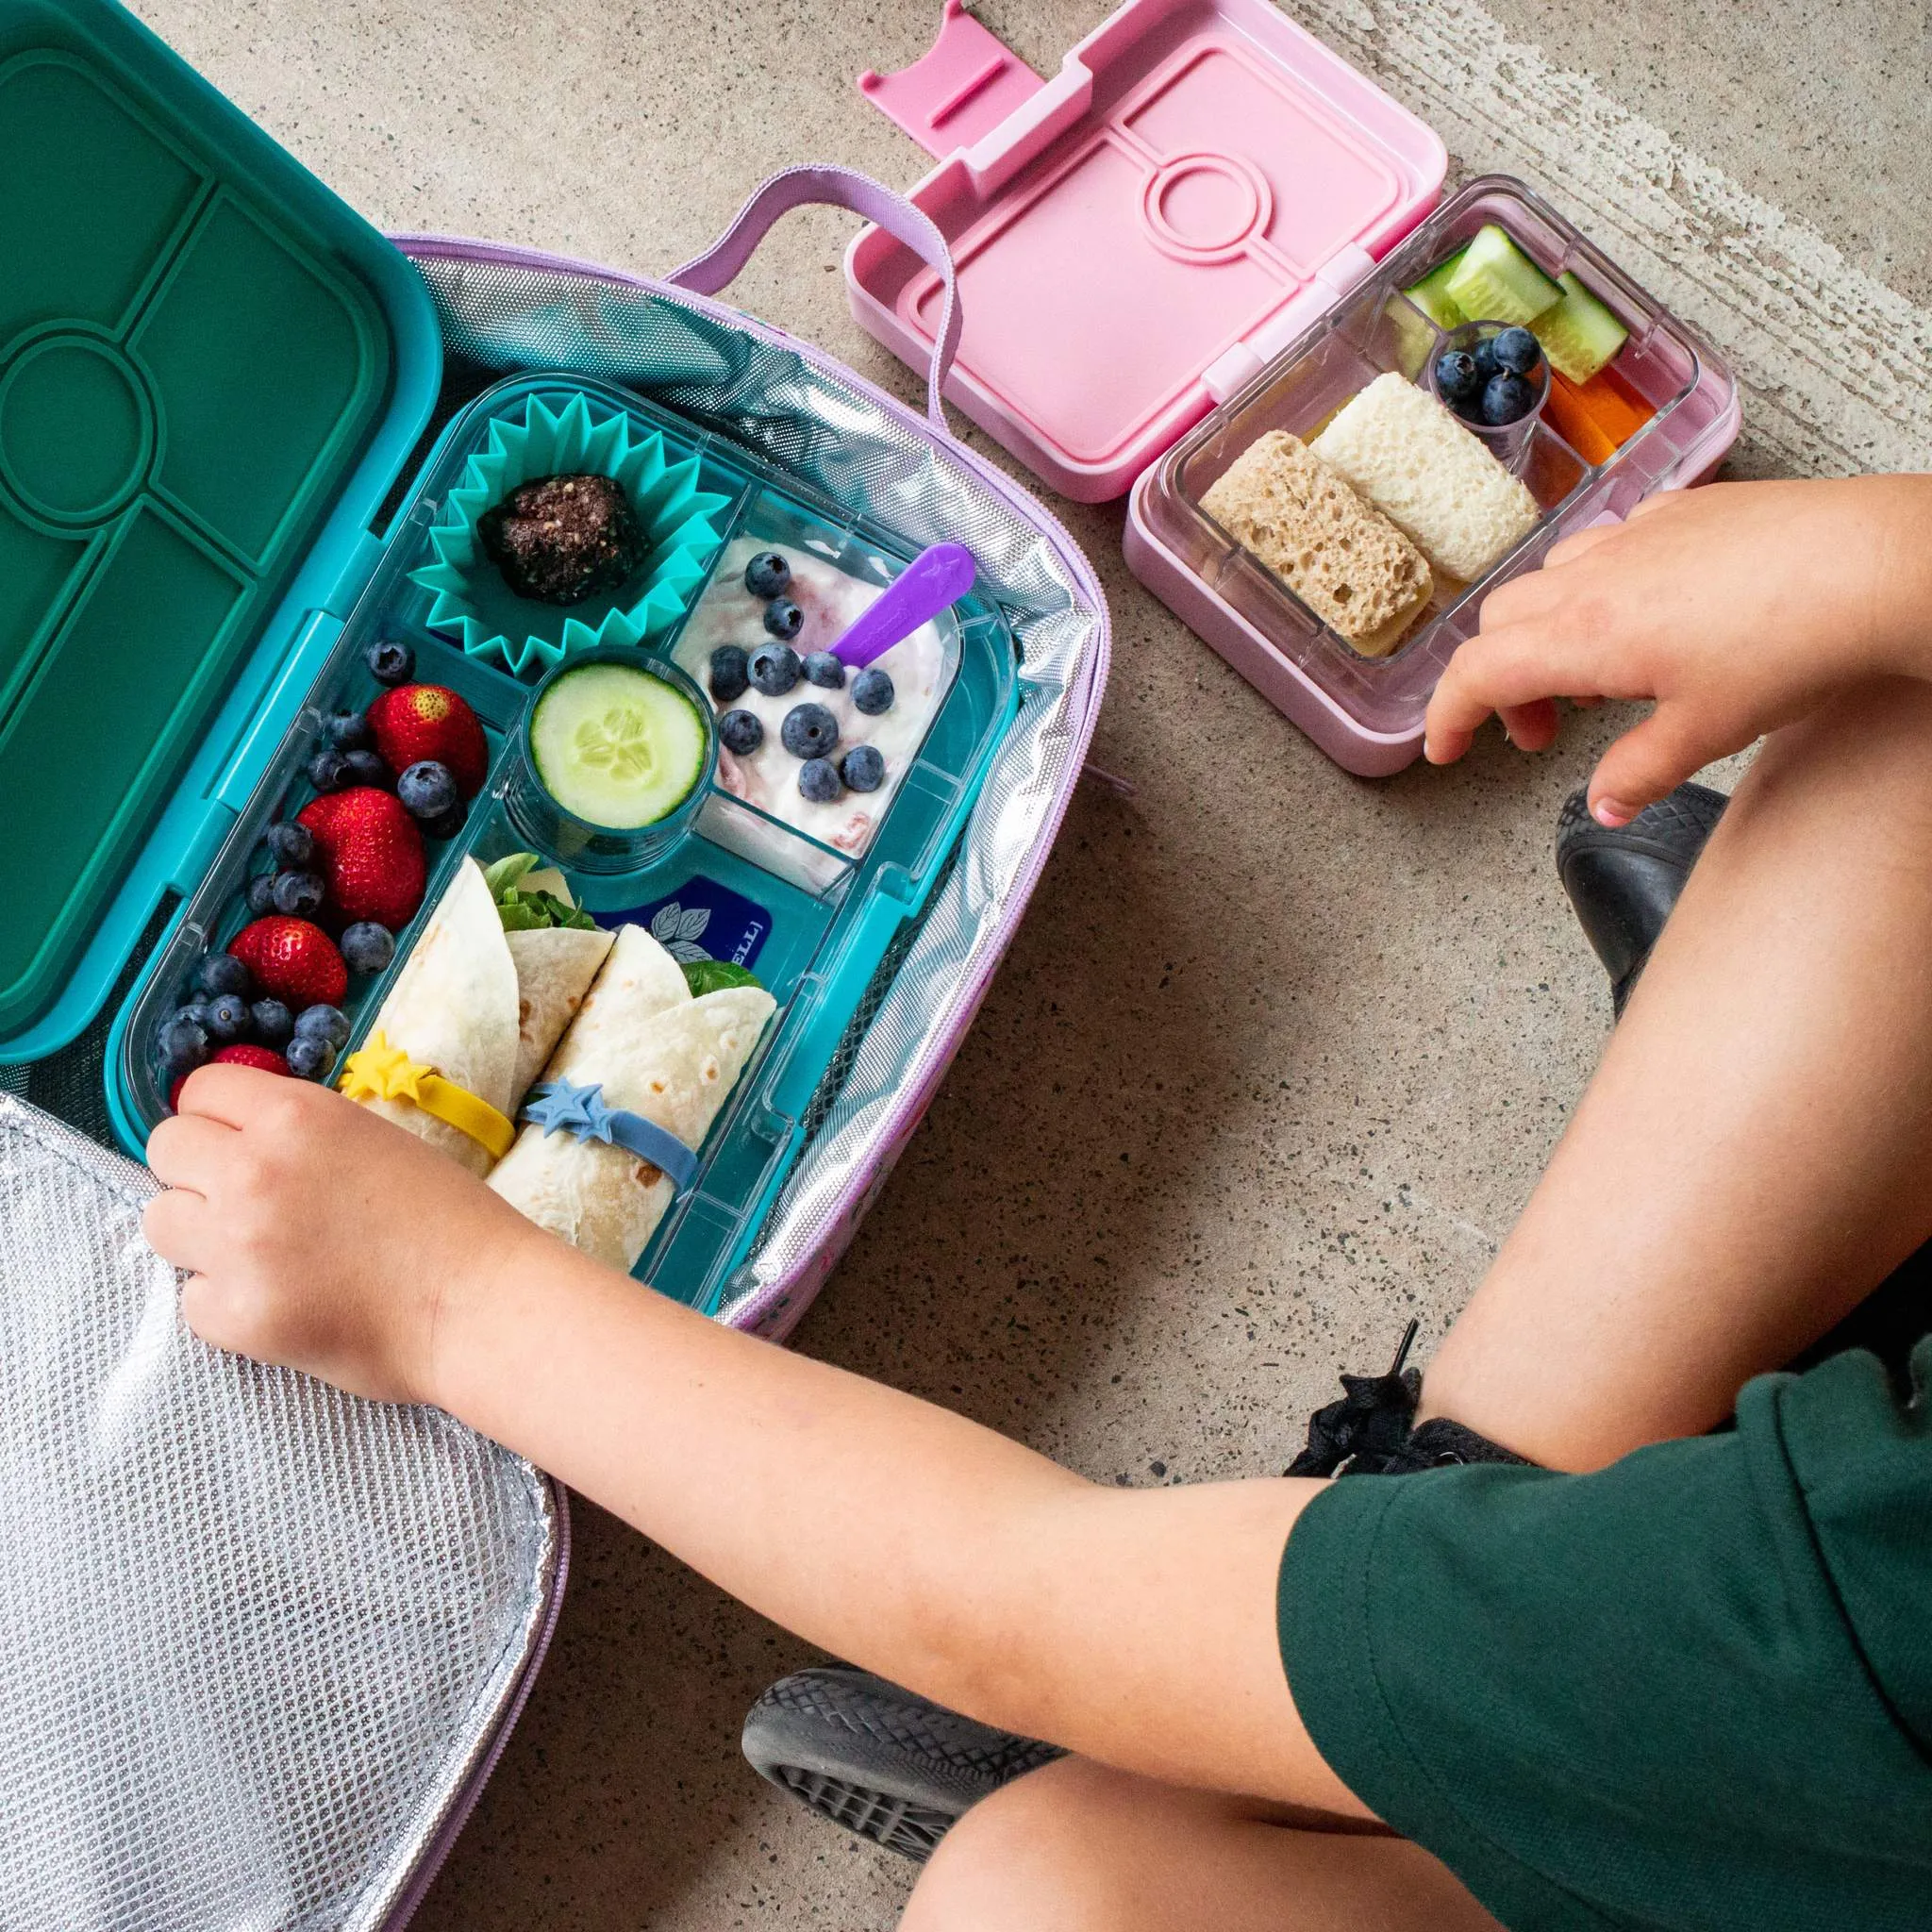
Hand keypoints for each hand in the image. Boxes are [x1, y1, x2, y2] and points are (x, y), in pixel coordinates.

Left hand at [143, 1065, 545, 1405]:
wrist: (480, 1304)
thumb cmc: (448, 1220)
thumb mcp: (375, 1139)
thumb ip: (301, 1133)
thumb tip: (240, 1140)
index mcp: (296, 1116)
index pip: (199, 1090)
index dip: (220, 1118)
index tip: (240, 1143)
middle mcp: (254, 1170)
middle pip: (166, 1149)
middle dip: (199, 1172)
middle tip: (247, 1202)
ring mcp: (238, 1245)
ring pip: (160, 1222)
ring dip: (200, 1236)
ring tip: (260, 1254)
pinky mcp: (236, 1315)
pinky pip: (192, 1298)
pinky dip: (229, 1303)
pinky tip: (284, 1301)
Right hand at [1424, 475, 1931, 824]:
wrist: (1880, 567)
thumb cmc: (1797, 643)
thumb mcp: (1707, 732)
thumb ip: (1638, 773)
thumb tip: (1604, 805)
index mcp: (1585, 635)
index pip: (1477, 674)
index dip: (1448, 718)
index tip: (1449, 751)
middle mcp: (1596, 577)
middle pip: (1500, 623)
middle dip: (1502, 684)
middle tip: (1547, 734)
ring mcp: (1637, 535)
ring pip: (1549, 577)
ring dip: (1547, 631)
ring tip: (1602, 676)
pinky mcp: (1682, 512)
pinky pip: (1608, 544)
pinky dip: (1599, 587)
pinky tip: (1648, 615)